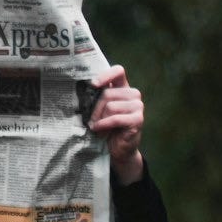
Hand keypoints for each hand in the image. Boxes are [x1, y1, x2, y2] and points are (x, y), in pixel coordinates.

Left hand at [89, 65, 144, 183]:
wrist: (117, 150)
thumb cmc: (105, 128)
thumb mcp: (99, 111)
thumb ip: (96, 99)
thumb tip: (83, 92)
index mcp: (123, 88)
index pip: (118, 71)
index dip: (105, 76)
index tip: (93, 85)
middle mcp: (133, 94)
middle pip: (108, 93)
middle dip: (95, 109)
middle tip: (90, 121)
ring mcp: (137, 106)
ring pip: (110, 106)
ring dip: (99, 119)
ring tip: (97, 128)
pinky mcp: (138, 119)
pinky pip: (116, 118)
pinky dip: (104, 125)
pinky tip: (99, 130)